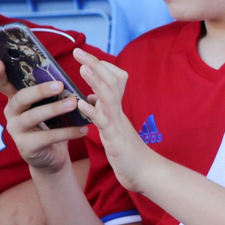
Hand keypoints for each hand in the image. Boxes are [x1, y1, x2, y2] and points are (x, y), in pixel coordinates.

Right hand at [0, 60, 88, 174]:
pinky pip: (47, 137)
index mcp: (16, 100)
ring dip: (54, 109)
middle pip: (21, 98)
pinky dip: (67, 132)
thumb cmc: (52, 127)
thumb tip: (75, 77)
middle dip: (40, 90)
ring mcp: (16, 130)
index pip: (2, 85)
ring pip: (33, 116)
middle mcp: (12, 113)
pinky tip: (83, 129)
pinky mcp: (26, 146)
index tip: (0, 62)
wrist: (51, 159)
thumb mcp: (50, 108)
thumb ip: (55, 94)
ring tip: (73, 104)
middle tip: (61, 85)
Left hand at [72, 49, 156, 195]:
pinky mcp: (115, 140)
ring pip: (109, 97)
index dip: (101, 66)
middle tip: (79, 50)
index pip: (114, 79)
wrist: (146, 174)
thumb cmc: (129, 152)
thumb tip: (91, 98)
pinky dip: (92, 111)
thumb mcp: (113, 127)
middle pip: (111, 81)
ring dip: (95, 80)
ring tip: (82, 67)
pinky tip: (82, 103)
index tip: (85, 56)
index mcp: (117, 109)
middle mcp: (119, 112)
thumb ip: (104, 111)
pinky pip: (104, 123)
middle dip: (95, 64)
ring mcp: (118, 125)